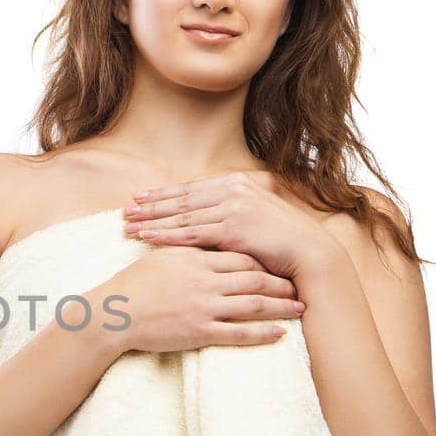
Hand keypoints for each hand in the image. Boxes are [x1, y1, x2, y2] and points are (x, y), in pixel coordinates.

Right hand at [96, 243, 305, 355]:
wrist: (114, 313)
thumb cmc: (134, 284)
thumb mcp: (162, 257)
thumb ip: (187, 248)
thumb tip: (205, 240)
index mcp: (196, 259)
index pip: (239, 255)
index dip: (263, 260)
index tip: (279, 263)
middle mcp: (205, 281)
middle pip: (254, 277)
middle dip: (280, 282)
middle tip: (298, 286)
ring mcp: (205, 307)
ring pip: (253, 304)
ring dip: (280, 306)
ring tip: (299, 308)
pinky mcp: (200, 332)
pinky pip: (240, 333)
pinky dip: (263, 333)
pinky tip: (279, 333)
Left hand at [123, 171, 329, 280]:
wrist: (309, 252)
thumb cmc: (282, 241)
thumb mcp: (255, 217)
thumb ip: (231, 212)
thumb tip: (206, 217)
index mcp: (237, 183)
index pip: (192, 188)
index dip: (164, 193)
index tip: (141, 196)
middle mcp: (233, 190)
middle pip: (182, 198)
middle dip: (152, 204)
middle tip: (126, 209)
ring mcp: (232, 207)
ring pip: (182, 214)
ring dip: (153, 219)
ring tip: (129, 225)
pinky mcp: (232, 228)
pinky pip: (192, 233)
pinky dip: (167, 235)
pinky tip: (148, 236)